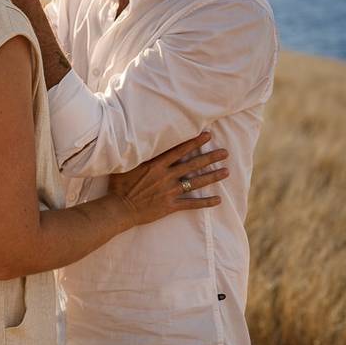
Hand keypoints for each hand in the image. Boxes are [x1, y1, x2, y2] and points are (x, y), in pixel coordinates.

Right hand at [107, 131, 227, 225]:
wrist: (119, 209)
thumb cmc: (118, 186)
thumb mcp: (125, 165)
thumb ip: (137, 155)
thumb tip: (139, 142)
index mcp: (156, 165)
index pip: (179, 150)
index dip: (194, 142)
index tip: (207, 136)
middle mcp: (166, 176)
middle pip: (193, 165)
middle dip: (210, 158)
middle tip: (225, 153)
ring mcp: (170, 192)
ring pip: (196, 183)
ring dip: (212, 177)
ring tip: (226, 172)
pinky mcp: (170, 206)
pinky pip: (191, 204)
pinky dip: (205, 203)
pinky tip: (218, 200)